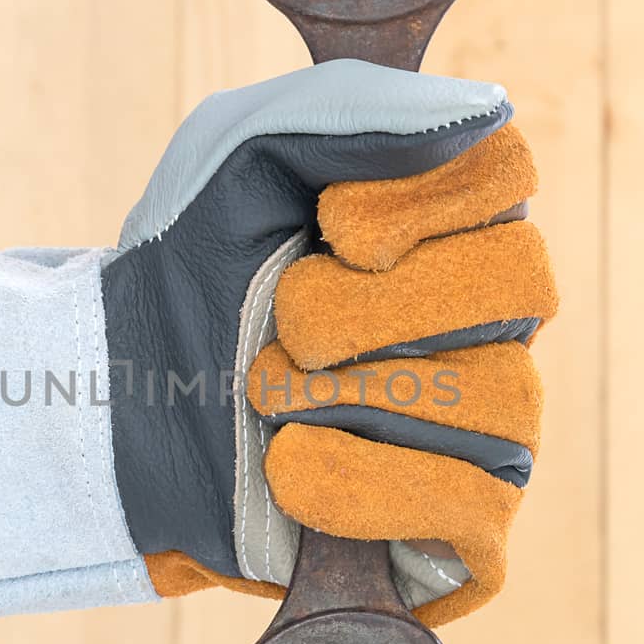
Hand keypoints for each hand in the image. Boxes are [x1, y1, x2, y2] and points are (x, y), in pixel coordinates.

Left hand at [102, 58, 555, 624]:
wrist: (122, 405)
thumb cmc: (192, 266)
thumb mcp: (240, 150)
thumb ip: (351, 110)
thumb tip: (483, 114)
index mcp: (452, 224)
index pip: (508, 180)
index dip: (425, 200)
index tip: (330, 224)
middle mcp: (490, 322)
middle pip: (522, 286)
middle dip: (378, 305)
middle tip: (285, 320)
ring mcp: (486, 430)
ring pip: (502, 402)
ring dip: (354, 395)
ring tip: (268, 397)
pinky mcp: (457, 533)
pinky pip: (475, 508)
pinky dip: (366, 485)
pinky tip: (289, 466)